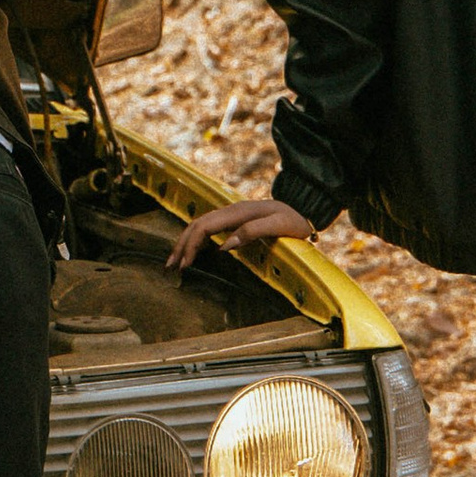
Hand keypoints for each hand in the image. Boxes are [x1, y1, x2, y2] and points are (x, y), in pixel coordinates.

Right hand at [167, 198, 313, 269]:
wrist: (304, 210)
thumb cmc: (294, 221)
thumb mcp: (279, 226)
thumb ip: (252, 232)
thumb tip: (223, 246)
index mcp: (237, 212)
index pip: (204, 226)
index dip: (191, 245)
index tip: (185, 265)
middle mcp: (230, 211)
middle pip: (196, 225)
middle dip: (181, 245)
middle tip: (171, 266)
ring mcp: (232, 214)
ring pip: (200, 225)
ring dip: (185, 242)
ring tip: (175, 261)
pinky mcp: (235, 220)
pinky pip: (209, 228)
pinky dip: (196, 240)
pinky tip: (192, 251)